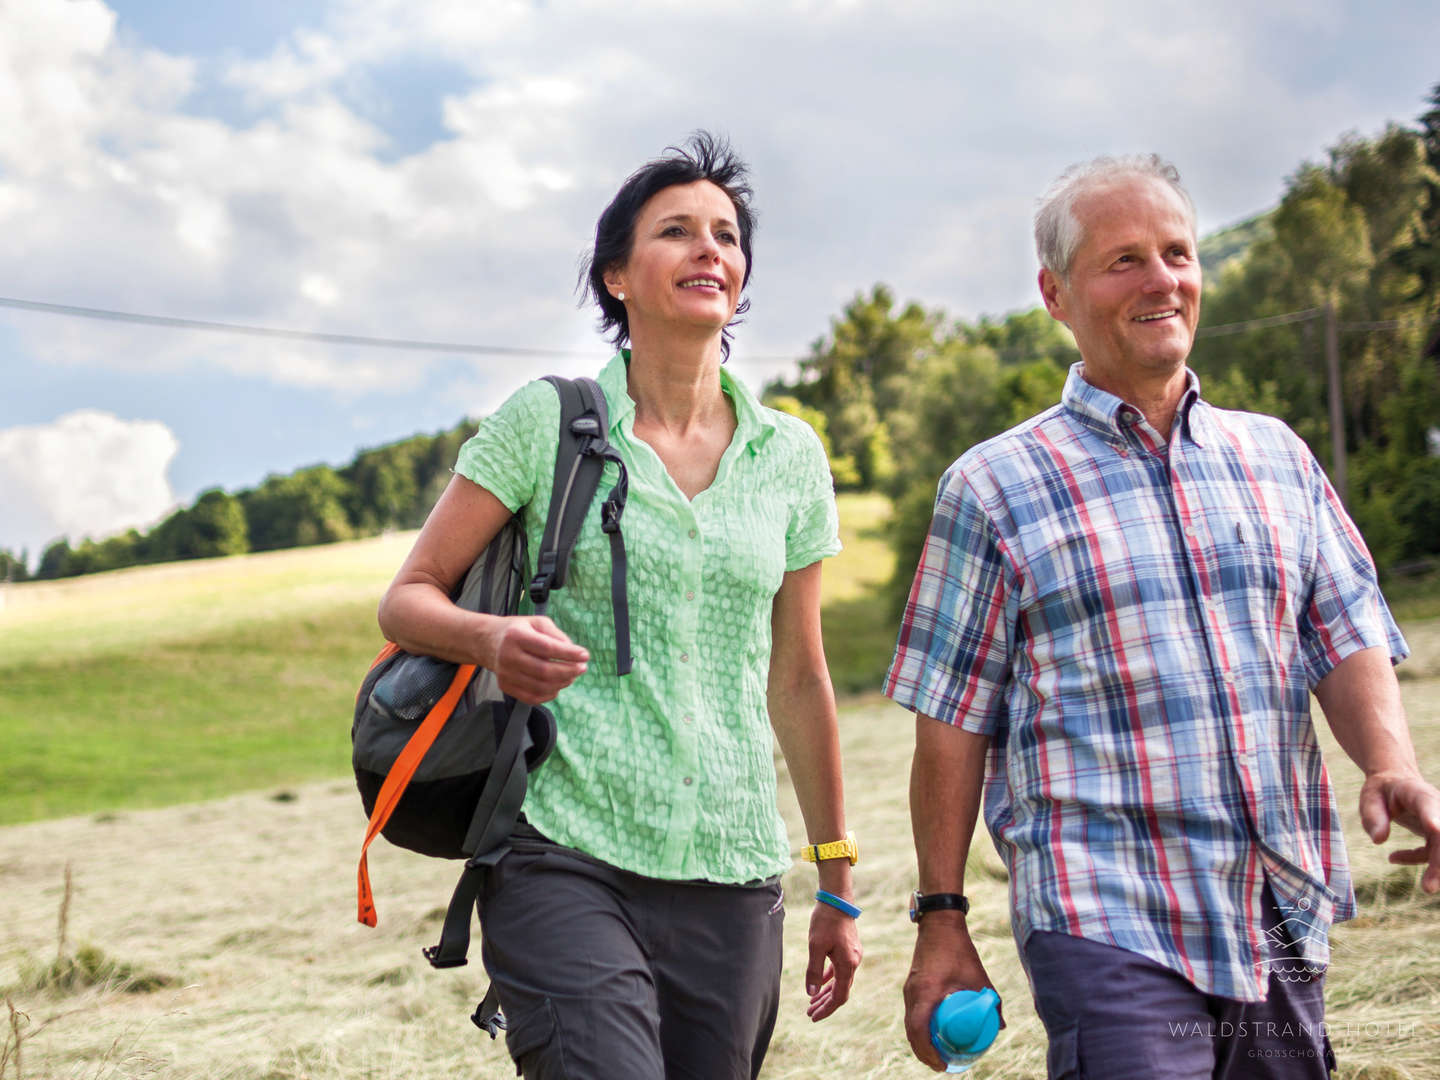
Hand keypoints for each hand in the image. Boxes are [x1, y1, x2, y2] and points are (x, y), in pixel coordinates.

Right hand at [491, 616, 588, 703]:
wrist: (489, 642)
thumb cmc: (518, 630)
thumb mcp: (537, 622)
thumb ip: (556, 635)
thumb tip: (573, 652)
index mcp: (516, 636)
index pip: (547, 648)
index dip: (569, 653)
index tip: (585, 655)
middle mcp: (508, 656)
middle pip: (544, 671)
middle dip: (569, 671)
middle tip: (582, 668)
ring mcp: (505, 674)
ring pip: (540, 686)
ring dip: (562, 683)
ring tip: (572, 675)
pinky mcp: (505, 687)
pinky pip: (532, 697)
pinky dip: (550, 694)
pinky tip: (558, 685)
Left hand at [805, 902, 861, 1020]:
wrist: (837, 899)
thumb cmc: (825, 921)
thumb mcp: (815, 947)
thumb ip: (814, 971)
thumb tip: (811, 994)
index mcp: (848, 965)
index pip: (839, 997)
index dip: (827, 1009)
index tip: (813, 1017)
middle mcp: (854, 963)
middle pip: (840, 991)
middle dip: (825, 1004)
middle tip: (809, 1013)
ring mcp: (853, 955)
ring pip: (840, 981)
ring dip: (826, 992)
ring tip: (812, 1002)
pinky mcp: (849, 949)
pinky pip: (840, 970)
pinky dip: (830, 978)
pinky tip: (820, 984)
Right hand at [903, 915, 1000, 1071]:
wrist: (939, 923)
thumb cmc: (959, 949)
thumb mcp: (978, 976)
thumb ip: (990, 1001)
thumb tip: (1000, 1027)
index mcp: (925, 992)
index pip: (919, 1031)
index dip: (928, 1052)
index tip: (942, 1065)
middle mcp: (912, 993)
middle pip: (912, 1032)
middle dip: (924, 1053)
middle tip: (941, 1065)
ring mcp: (909, 988)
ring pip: (910, 1023)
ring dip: (920, 1041)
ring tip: (937, 1053)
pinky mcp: (911, 984)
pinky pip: (912, 1013)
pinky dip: (919, 1027)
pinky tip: (932, 1032)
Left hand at [1359, 770, 1439, 892]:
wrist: (1395, 783)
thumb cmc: (1381, 791)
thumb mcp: (1370, 798)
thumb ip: (1373, 817)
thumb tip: (1378, 840)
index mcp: (1418, 793)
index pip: (1429, 805)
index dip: (1434, 818)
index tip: (1435, 828)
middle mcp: (1436, 808)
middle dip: (1439, 862)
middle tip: (1430, 887)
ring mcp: (1439, 823)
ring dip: (1437, 870)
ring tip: (1427, 887)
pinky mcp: (1437, 836)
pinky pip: (1432, 854)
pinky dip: (1416, 859)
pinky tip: (1393, 857)